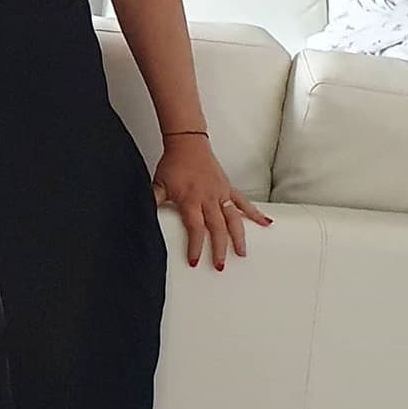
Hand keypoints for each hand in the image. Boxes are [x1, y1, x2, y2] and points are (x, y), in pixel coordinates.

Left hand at [151, 136, 273, 270]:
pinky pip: (244, 202)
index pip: (195, 228)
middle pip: (217, 228)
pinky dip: (255, 213)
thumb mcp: (159, 183)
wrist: (187, 142)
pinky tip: (266, 223)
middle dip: (219, 248)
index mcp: (191, 200)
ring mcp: (220, 193)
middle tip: (220, 265)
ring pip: (233, 218)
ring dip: (238, 237)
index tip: (195, 260)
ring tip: (241, 253)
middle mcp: (208, 198)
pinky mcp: (228, 187)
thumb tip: (142, 213)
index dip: (195, 246)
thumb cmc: (173, 163)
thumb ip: (153, 200)